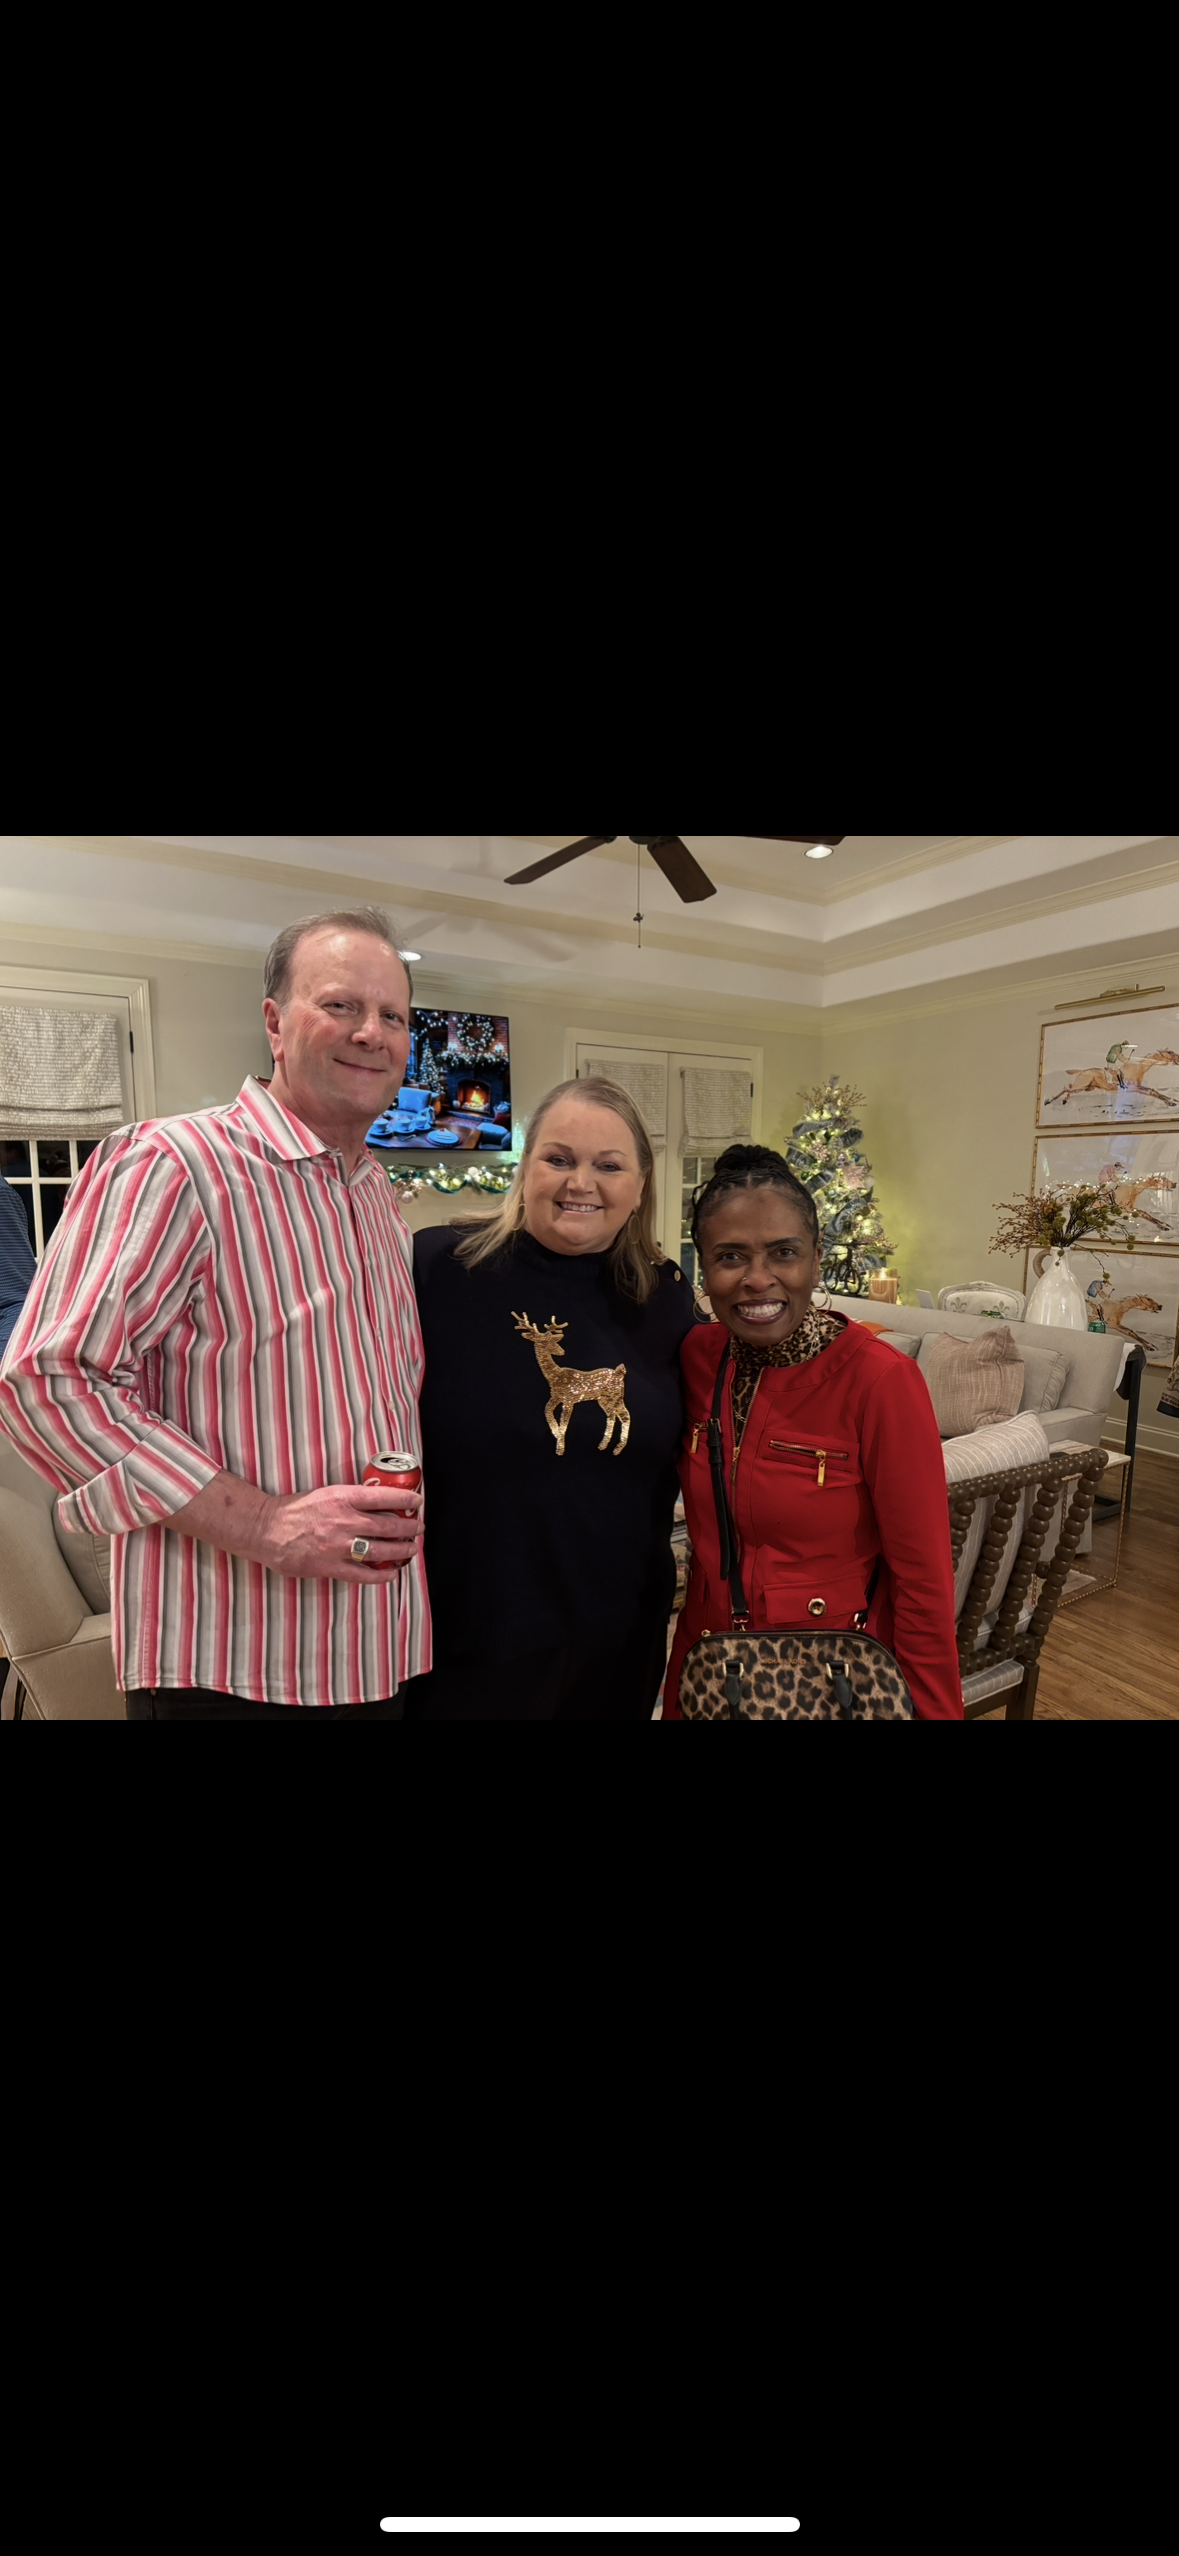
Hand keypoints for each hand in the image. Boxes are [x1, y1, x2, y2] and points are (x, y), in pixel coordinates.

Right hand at [258, 1482, 423, 1581]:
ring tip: (411, 1549)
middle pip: (388, 1526)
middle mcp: (344, 1521)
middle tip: (418, 1528)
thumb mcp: (326, 1493)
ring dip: (401, 1551)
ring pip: (381, 1550)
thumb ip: (351, 1499)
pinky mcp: (330, 1566)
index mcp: (342, 1497)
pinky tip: (391, 1573)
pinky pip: (363, 1574)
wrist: (267, 1529)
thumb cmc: (296, 1509)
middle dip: (409, 1528)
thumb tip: (379, 1503)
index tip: (417, 1502)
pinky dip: (381, 1576)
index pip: (384, 1497)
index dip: (405, 1500)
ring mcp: (338, 1546)